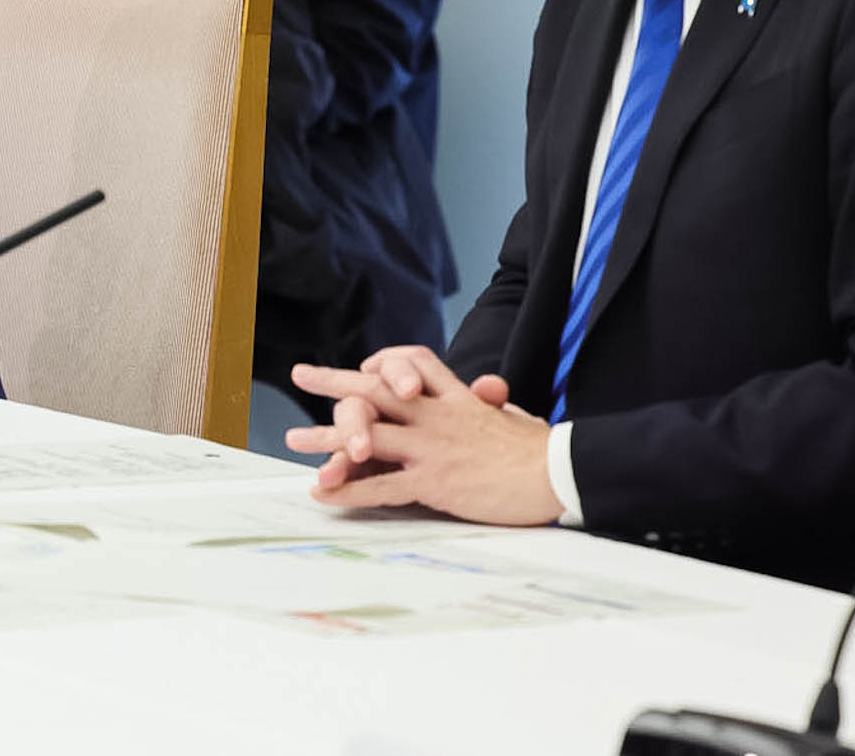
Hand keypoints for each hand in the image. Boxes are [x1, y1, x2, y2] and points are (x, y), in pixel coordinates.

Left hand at [284, 348, 559, 526]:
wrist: (558, 473)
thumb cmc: (542, 448)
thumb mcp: (512, 414)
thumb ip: (490, 403)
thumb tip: (491, 392)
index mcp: (457, 397)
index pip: (412, 365)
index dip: (385, 363)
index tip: (365, 366)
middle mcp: (436, 416)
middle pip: (376, 390)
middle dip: (335, 382)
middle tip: (302, 373)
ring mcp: (431, 447)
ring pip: (368, 436)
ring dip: (328, 438)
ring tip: (296, 438)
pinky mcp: (434, 481)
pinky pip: (381, 484)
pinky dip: (349, 488)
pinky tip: (325, 491)